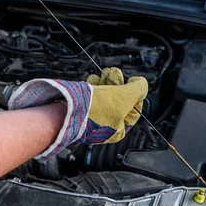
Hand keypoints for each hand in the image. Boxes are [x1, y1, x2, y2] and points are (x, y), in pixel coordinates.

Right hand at [8, 68, 147, 158]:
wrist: (63, 111)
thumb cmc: (92, 112)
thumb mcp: (124, 98)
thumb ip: (138, 90)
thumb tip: (142, 83)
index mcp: (118, 130)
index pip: (134, 109)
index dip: (134, 94)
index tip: (131, 83)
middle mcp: (105, 124)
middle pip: (119, 98)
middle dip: (117, 84)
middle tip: (114, 76)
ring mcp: (91, 114)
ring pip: (105, 92)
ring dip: (105, 81)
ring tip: (101, 77)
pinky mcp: (80, 105)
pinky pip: (92, 91)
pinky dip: (93, 84)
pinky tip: (91, 82)